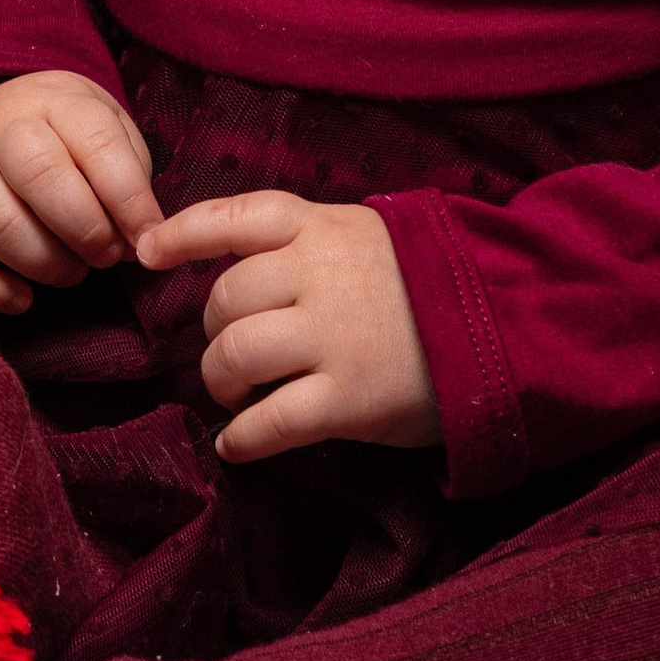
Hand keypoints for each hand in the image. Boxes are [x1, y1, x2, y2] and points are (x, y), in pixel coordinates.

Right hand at [0, 70, 164, 313]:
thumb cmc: (65, 140)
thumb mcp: (107, 133)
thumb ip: (129, 179)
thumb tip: (141, 241)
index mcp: (54, 100)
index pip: (96, 144)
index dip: (130, 199)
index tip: (147, 238)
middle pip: (40, 177)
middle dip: (85, 230)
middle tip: (106, 256)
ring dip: (45, 264)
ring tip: (71, 271)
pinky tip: (22, 297)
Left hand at [137, 189, 442, 462]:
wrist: (510, 327)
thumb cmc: (433, 287)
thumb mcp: (373, 237)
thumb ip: (312, 245)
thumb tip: (240, 268)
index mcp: (323, 230)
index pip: (238, 216)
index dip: (184, 232)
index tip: (148, 252)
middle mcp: (321, 276)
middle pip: (225, 299)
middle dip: (214, 332)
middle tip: (232, 356)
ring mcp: (334, 337)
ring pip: (236, 354)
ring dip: (222, 382)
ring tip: (238, 396)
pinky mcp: (349, 398)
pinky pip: (270, 421)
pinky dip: (244, 437)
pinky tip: (239, 444)